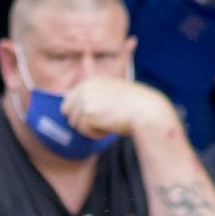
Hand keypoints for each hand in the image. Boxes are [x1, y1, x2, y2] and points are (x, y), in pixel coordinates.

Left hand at [60, 77, 177, 138]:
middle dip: (81, 121)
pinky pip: (84, 131)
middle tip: (101, 122)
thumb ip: (93, 96)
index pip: (69, 99)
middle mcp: (86, 87)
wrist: (147, 111)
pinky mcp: (89, 113)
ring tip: (108, 124)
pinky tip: (109, 128)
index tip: (92, 117)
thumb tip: (67, 109)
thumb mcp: (111, 92)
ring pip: (75, 123)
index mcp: (91, 81)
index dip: (78, 112)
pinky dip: (95, 134)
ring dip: (90, 128)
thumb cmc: (134, 105)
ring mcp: (86, 99)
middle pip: (68, 112)